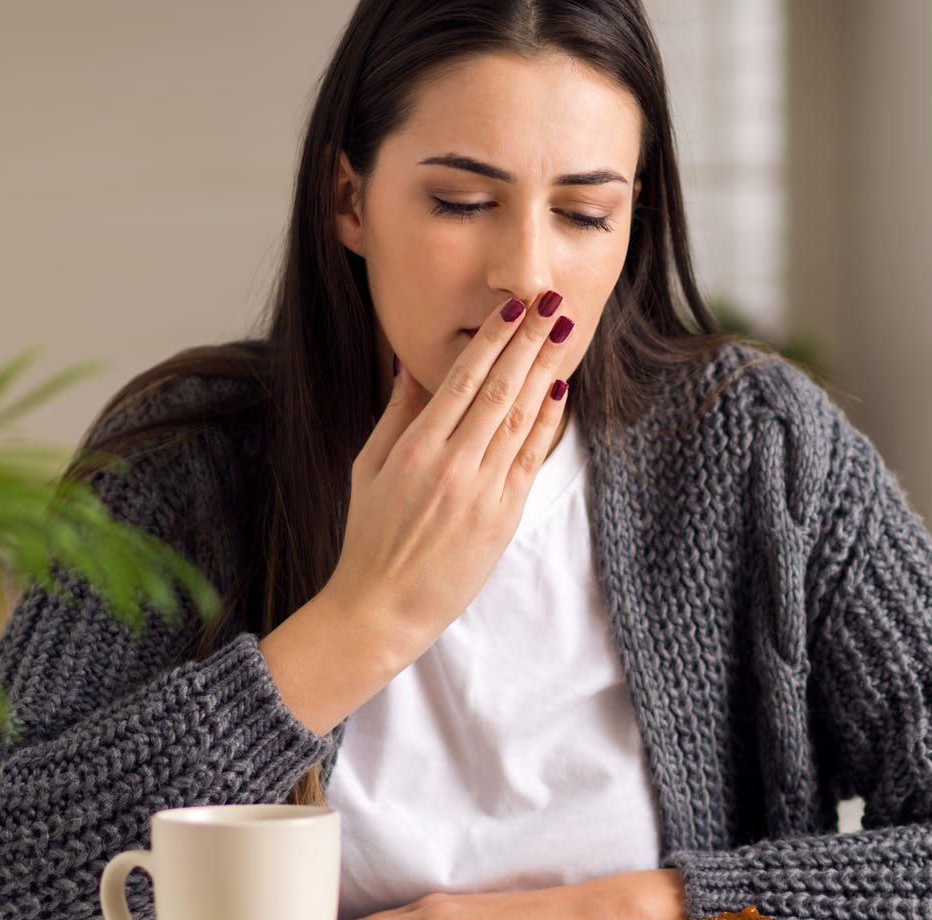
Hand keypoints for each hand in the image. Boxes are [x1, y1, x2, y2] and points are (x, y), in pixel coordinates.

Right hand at [327, 290, 576, 655]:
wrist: (384, 607)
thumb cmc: (369, 536)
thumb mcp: (369, 468)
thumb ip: (396, 415)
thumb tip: (412, 365)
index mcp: (415, 450)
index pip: (461, 379)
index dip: (491, 339)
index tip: (511, 306)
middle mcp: (453, 466)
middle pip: (499, 389)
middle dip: (528, 341)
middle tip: (551, 301)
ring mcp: (483, 492)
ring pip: (520, 417)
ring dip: (544, 370)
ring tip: (562, 331)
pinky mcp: (504, 516)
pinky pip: (531, 457)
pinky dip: (546, 420)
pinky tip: (558, 389)